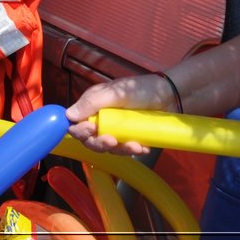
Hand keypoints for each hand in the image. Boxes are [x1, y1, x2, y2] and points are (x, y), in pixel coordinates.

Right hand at [65, 74, 181, 153]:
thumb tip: (68, 115)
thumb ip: (93, 102)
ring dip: (120, 149)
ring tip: (135, 146)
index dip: (80, 131)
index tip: (91, 130)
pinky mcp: (130, 137)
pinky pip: (127, 149)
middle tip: (113, 141)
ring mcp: (116, 130)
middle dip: (100, 144)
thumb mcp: (116, 92)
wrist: (171, 96)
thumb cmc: (141, 89)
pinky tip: (143, 147)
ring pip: (109, 147)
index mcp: (93, 106)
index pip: (77, 124)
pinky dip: (133, 150)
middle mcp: (101, 119)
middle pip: (91, 140)